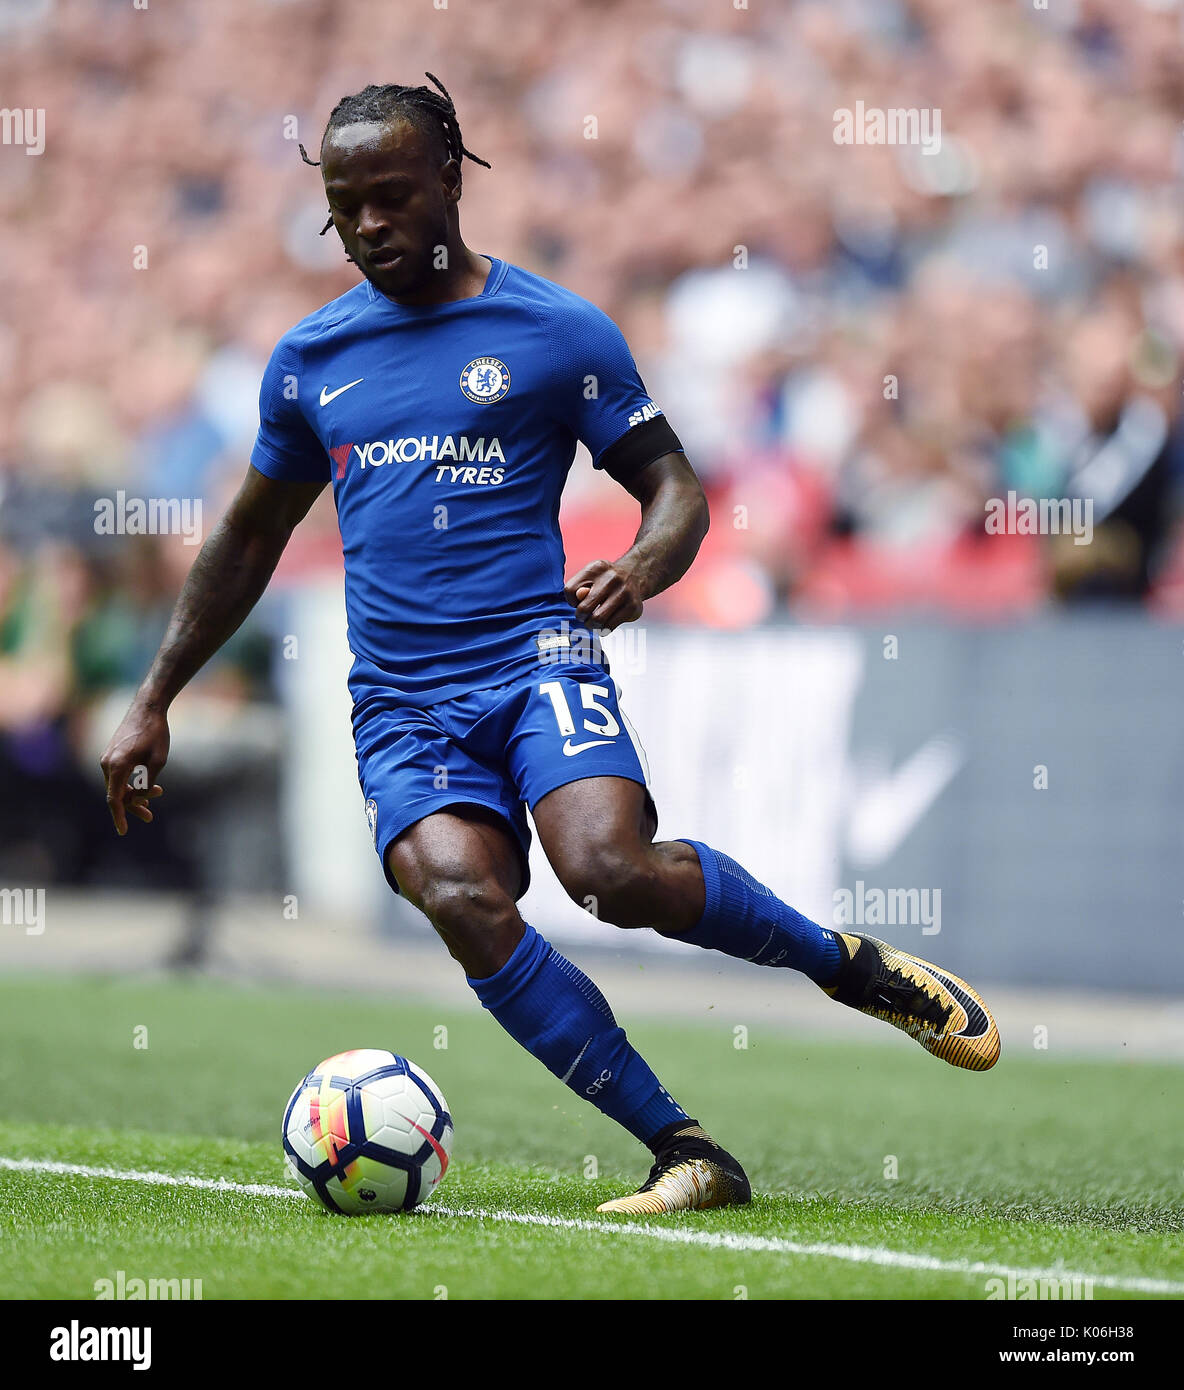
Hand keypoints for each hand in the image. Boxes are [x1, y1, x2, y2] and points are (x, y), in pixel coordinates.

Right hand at [100, 700, 168, 835]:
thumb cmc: (156, 732)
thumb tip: (137, 800)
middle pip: (116, 793)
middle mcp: (107, 762)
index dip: (119, 816)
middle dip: (133, 806)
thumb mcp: (157, 761)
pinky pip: (118, 775)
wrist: (148, 707)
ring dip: (134, 793)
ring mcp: (107, 757)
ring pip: (118, 785)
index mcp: (117, 765)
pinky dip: (131, 782)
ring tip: (157, 795)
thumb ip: (146, 783)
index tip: (123, 831)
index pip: (114, 798)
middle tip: (150, 817)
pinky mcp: (112, 754)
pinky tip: (146, 786)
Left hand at [564, 559, 644, 630]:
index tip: (578, 602)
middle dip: (581, 616)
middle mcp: (612, 578)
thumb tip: (577, 602)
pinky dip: (604, 629)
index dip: (571, 601)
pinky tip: (605, 624)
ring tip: (594, 621)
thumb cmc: (606, 580)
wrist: (634, 575)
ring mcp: (624, 593)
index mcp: (596, 568)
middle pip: (584, 608)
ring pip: (597, 619)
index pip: (570, 590)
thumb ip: (577, 588)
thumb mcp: (590, 577)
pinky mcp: (633, 607)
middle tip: (585, 616)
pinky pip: (610, 626)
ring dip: (592, 625)